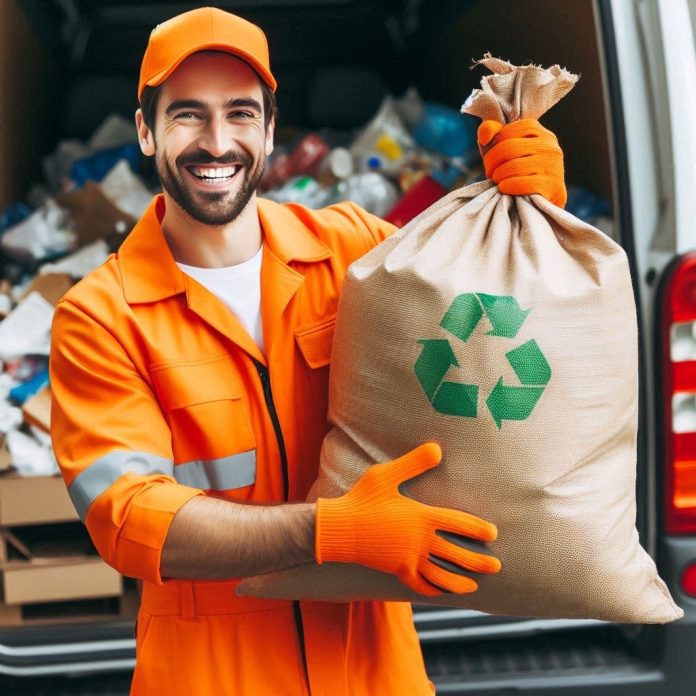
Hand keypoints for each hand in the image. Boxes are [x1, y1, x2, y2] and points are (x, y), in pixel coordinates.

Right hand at [315, 443, 500, 595]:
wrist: (339, 528)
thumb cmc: (362, 498)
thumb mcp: (385, 475)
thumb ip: (413, 462)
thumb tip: (438, 448)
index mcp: (421, 516)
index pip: (458, 524)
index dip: (477, 529)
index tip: (493, 533)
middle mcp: (419, 541)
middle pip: (456, 554)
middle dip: (479, 562)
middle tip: (496, 566)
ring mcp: (408, 559)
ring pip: (442, 575)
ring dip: (461, 581)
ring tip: (475, 586)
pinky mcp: (397, 571)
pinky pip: (420, 584)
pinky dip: (434, 589)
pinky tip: (442, 591)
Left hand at [478, 118, 566, 207]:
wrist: (532, 206)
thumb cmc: (513, 175)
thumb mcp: (499, 152)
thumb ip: (490, 135)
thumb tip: (487, 132)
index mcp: (541, 134)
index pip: (511, 131)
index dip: (494, 145)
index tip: (490, 160)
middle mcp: (551, 147)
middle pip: (511, 147)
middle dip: (492, 162)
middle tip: (490, 174)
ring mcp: (555, 166)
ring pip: (516, 165)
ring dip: (498, 176)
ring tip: (496, 182)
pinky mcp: (554, 185)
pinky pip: (526, 183)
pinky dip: (509, 186)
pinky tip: (503, 188)